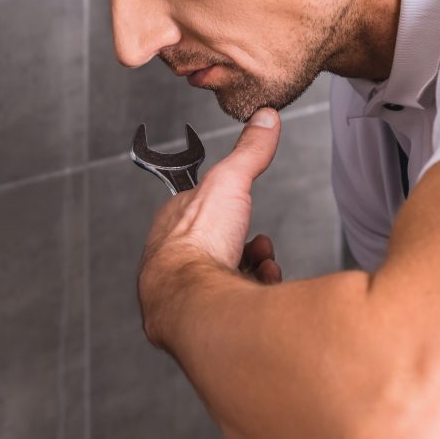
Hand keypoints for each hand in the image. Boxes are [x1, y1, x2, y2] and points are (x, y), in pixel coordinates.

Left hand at [138, 110, 282, 343]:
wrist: (192, 299)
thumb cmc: (199, 242)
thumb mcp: (229, 182)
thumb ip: (248, 153)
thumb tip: (265, 120)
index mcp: (174, 223)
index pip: (202, 211)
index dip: (231, 210)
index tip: (246, 212)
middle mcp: (175, 258)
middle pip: (220, 246)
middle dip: (249, 244)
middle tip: (259, 245)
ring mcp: (187, 290)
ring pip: (229, 276)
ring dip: (255, 269)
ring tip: (263, 267)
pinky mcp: (199, 318)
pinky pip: (232, 305)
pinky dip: (254, 295)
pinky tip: (259, 289)